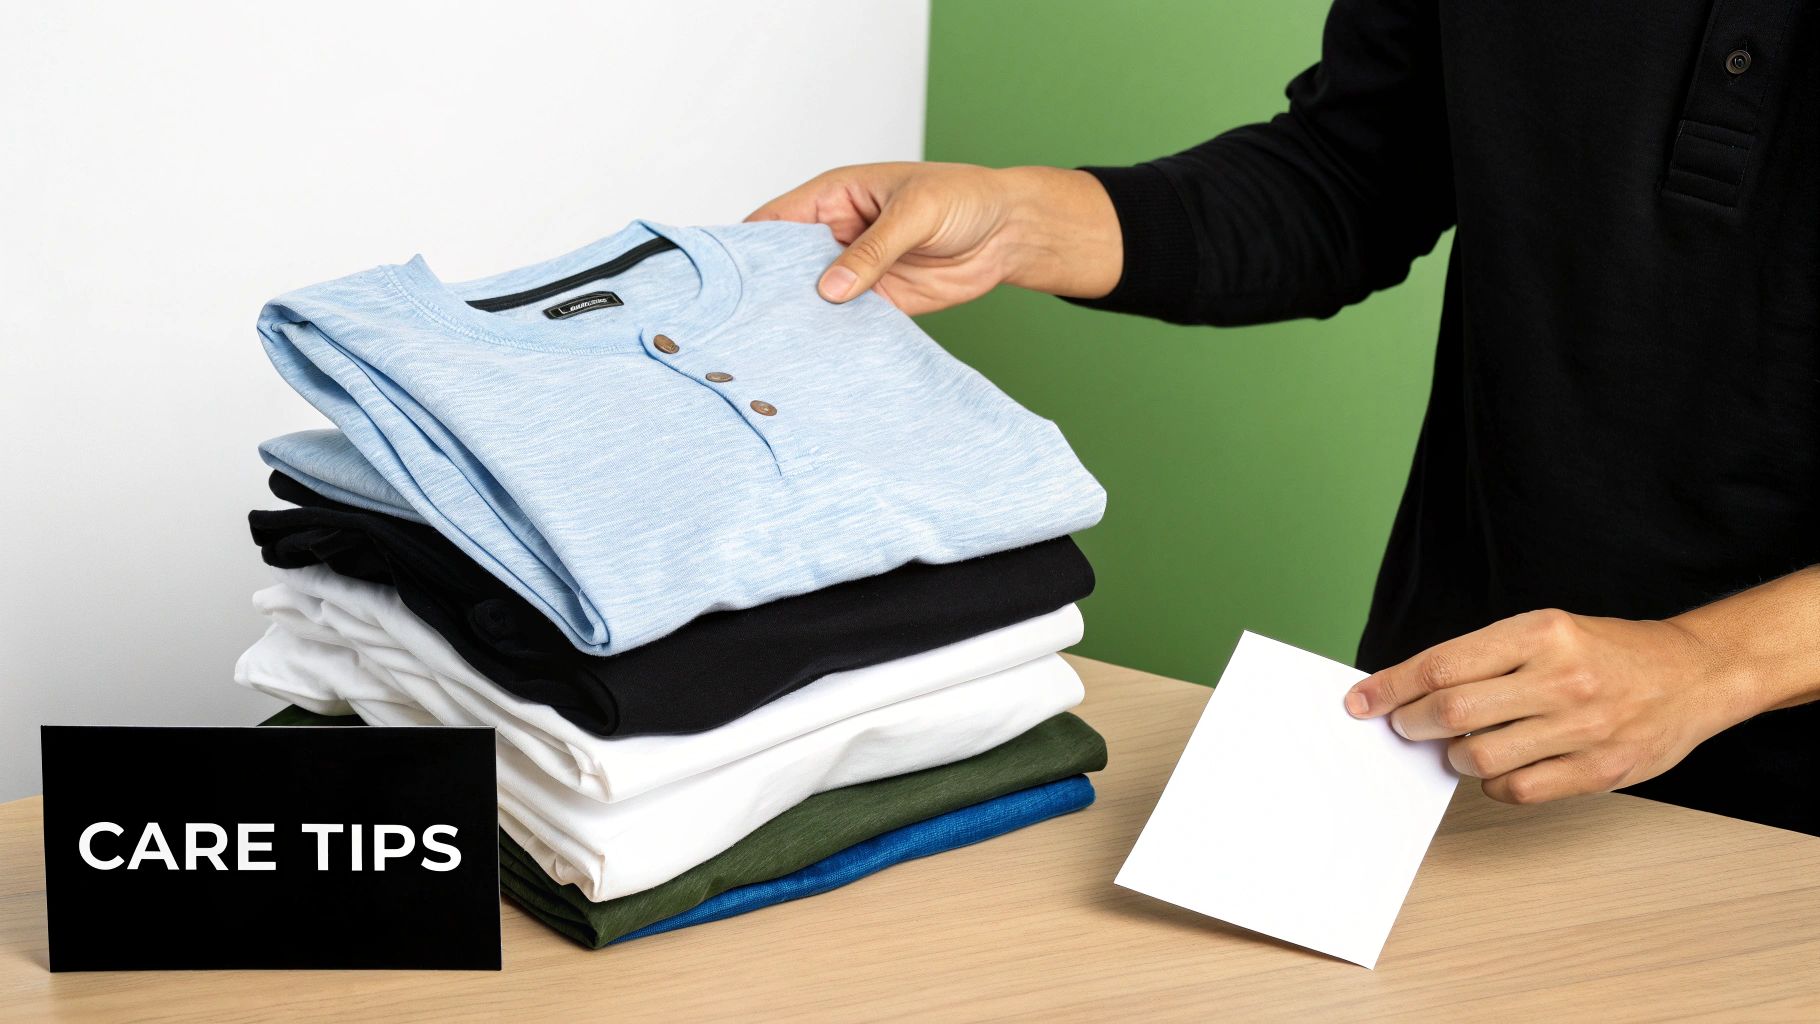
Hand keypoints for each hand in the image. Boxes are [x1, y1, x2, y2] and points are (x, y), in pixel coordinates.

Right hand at [745, 162, 1121, 314]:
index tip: (724, 278)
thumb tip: (830, 288)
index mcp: (833, 198)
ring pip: (812, 299)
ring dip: (800, 320)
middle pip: (785, 266)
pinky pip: (847, 322)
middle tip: (743, 326)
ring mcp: (856, 271)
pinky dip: (835, 337)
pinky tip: (822, 355)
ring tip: (776, 348)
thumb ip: (873, 250)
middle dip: (766, 292)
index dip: (745, 247)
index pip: (774, 222)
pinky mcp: (880, 302)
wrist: (1010, 231)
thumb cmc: (964, 198)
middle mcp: (836, 236)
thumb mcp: (915, 212)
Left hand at [1342, 609, 1760, 804]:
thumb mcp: (1547, 631)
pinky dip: (1494, 783)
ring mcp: (1581, 728)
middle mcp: (1560, 678)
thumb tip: (1411, 692)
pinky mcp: (1598, 770)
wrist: (1694, 675)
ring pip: (1477, 756)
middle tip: (1406, 726)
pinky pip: (1516, 790)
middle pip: (1450, 711)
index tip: (1360, 701)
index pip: (1440, 664)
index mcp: (1540, 633)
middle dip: (1411, 723)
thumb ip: (1485, 659)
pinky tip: (1503, 765)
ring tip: (1465, 743)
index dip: (1390, 686)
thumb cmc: (1609, 653)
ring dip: (1454, 754)